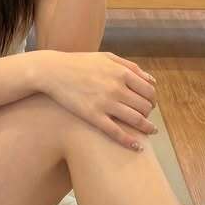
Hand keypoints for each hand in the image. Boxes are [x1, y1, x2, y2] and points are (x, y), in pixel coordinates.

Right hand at [35, 49, 157, 151]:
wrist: (53, 71)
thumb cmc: (80, 63)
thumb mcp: (106, 57)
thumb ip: (131, 66)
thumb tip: (152, 81)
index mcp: (121, 72)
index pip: (149, 90)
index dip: (152, 99)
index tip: (149, 104)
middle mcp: (116, 88)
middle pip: (145, 106)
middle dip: (149, 113)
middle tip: (145, 116)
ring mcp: (105, 103)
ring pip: (136, 120)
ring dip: (146, 128)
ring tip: (148, 131)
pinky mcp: (93, 116)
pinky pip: (117, 133)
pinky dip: (130, 142)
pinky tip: (137, 147)